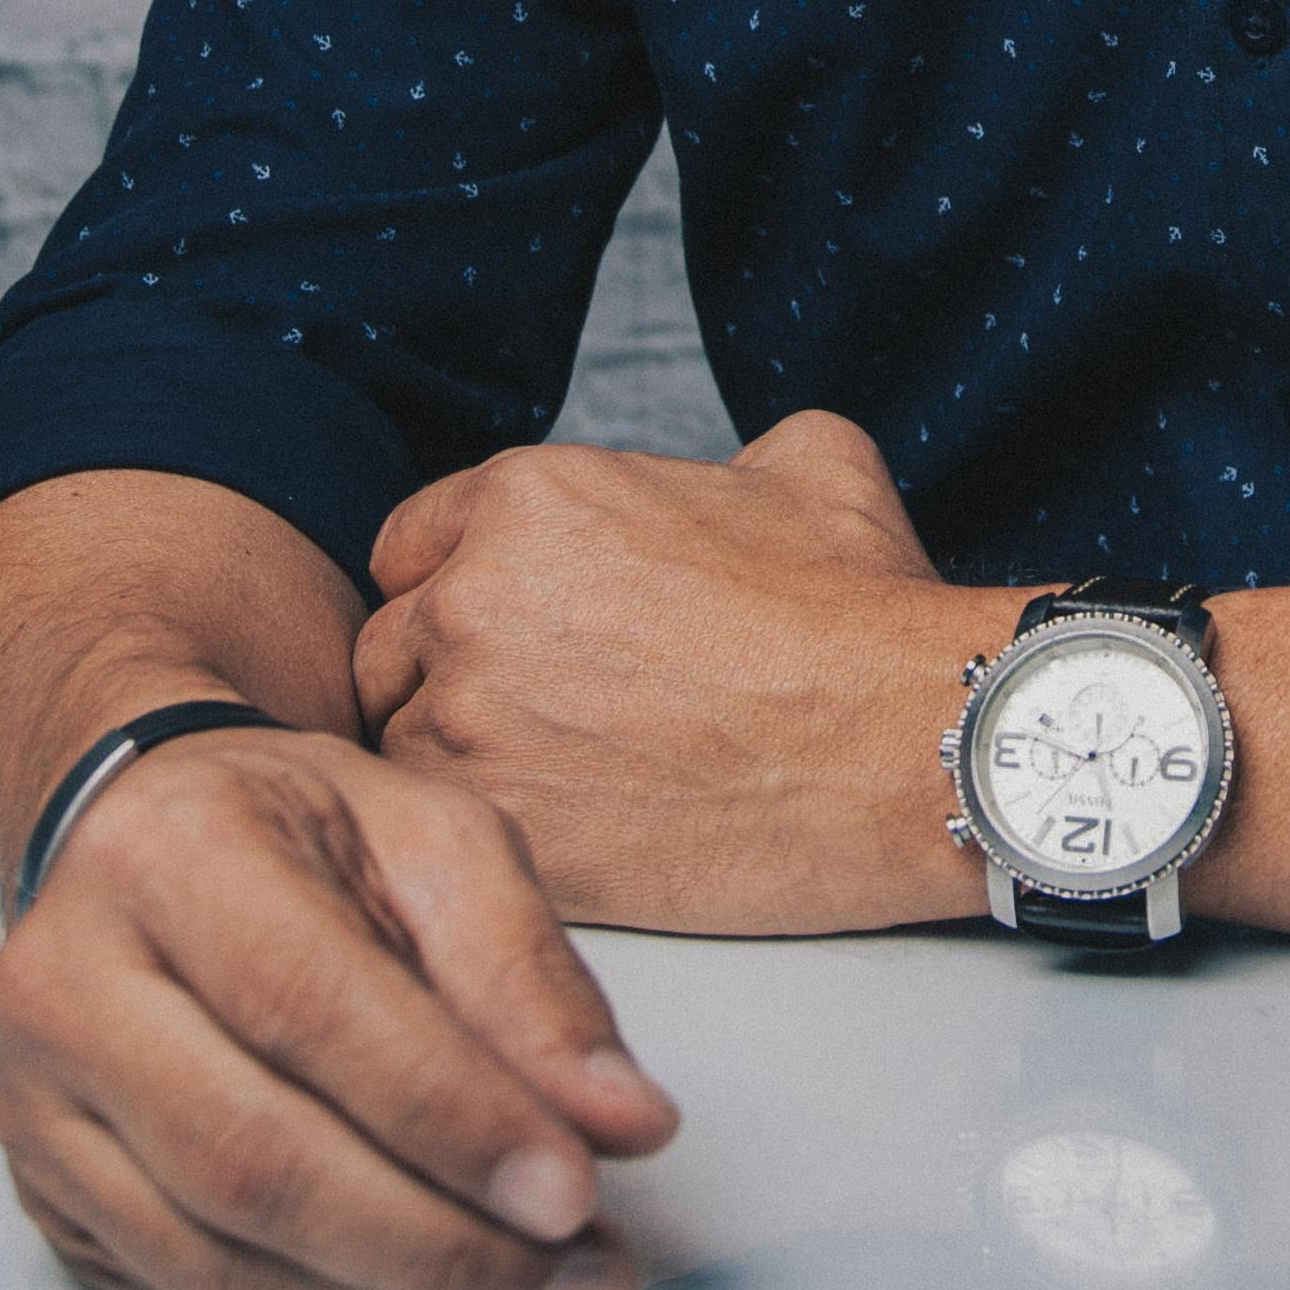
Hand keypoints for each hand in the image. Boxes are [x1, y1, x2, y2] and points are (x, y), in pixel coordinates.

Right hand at [0, 724, 677, 1289]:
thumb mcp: (435, 837)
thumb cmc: (307, 830)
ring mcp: (37, 1106)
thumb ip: (528, 971)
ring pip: (219, 1252)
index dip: (449, 1113)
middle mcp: (69, 985)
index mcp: (170, 855)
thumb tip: (624, 1121)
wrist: (147, 835)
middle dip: (440, 1241)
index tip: (577, 1190)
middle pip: (254, 1156)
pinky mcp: (45, 1196)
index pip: (311, 1006)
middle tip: (585, 1282)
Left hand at [358, 410, 1018, 934]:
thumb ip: (721, 459)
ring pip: (400, 745)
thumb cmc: (863, 609)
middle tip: (530, 712)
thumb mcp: (809, 463)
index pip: (408, 544)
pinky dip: (491, 830)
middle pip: (384, 648)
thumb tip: (722, 483)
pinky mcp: (496, 824)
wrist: (905, 740)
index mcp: (533, 496)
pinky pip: (441, 827)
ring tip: (558, 778)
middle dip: (441, 677)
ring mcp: (472, 718)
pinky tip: (568, 827)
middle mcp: (477, 596)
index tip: (504, 629)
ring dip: (460, 761)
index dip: (455, 585)